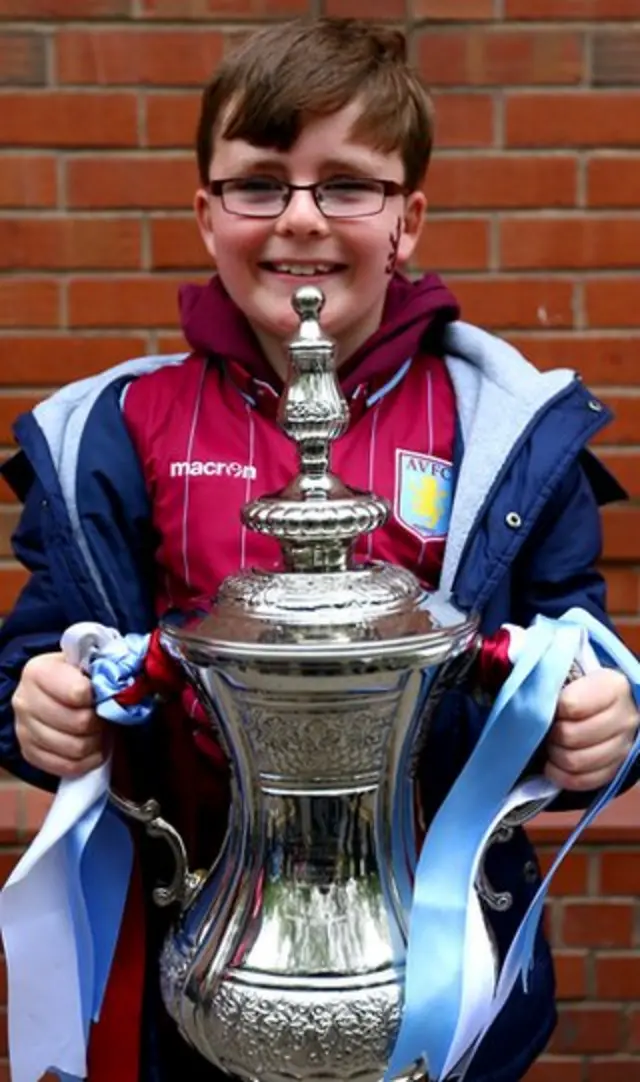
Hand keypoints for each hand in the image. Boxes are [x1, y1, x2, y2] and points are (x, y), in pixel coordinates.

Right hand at [12, 652, 106, 778]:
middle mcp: (24, 701)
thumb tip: (120, 689)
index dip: (98, 697)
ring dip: (96, 742)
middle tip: (104, 716)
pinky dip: (88, 761)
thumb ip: (101, 672)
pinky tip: (93, 748)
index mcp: (38, 672)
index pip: (78, 692)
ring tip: (99, 731)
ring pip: (75, 748)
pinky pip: (68, 766)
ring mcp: (24, 729)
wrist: (54, 694)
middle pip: (78, 723)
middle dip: (99, 722)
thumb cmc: (75, 677)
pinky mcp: (29, 753)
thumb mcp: (85, 664)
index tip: (104, 695)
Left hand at [545, 668, 637, 790]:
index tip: (547, 705)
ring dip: (554, 755)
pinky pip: (583, 781)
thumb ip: (552, 680)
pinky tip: (553, 764)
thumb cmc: (579, 685)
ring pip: (576, 762)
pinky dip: (561, 775)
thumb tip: (527, 697)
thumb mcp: (571, 673)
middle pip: (572, 736)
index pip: (571, 705)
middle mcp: (625, 718)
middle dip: (551, 734)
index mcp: (613, 687)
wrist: (603, 703)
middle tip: (545, 728)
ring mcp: (622, 746)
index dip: (552, 709)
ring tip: (550, 744)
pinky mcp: (615, 769)